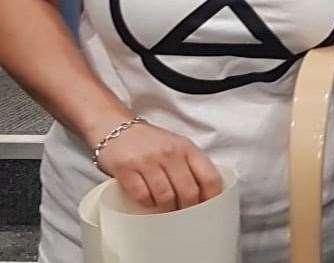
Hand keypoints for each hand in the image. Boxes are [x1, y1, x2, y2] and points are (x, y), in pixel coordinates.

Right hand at [93, 120, 222, 212]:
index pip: (210, 177)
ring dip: (166, 209)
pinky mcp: (126, 169)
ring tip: (165, 208)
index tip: (208, 209)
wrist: (115, 126)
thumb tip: (204, 195)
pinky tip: (147, 200)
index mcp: (187, 148)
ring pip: (166, 197)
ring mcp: (148, 160)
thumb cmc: (150, 142)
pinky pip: (142, 196)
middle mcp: (170, 153)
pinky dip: (147, 203)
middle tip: (184, 214)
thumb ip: (191, 166)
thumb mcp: (177, 146)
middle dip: (188, 208)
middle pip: (189, 191)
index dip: (212, 197)